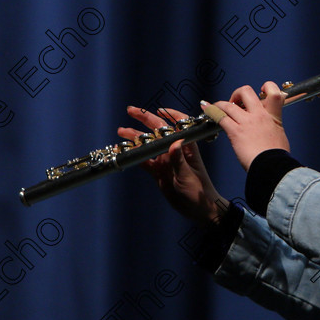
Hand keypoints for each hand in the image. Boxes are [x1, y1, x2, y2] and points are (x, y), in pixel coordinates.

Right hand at [119, 106, 227, 226]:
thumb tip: (174, 142)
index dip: (170, 115)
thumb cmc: (199, 192)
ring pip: (148, 144)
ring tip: (121, 131)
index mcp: (186, 146)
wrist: (198, 210)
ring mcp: (165, 159)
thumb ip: (179, 160)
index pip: (180, 125)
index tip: (158, 110)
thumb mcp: (187, 176)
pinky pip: (144, 160)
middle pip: (159, 131)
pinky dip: (134, 155)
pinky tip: (122, 151)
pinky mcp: (158, 171)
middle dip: (145, 120)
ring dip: (135, 137)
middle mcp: (175, 150)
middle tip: (130, 111)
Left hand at [204, 81, 289, 170]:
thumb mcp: (280, 135)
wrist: (272, 166)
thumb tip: (270, 127)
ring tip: (215, 107)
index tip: (260, 91)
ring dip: (220, 104)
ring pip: (229, 105)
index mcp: (273, 115)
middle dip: (237, 94)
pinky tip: (207, 110)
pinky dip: (211, 112)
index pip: (273, 92)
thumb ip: (273, 127)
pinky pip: (220, 117)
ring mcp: (246, 122)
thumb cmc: (277, 156)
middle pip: (246, 91)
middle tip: (235, 101)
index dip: (267, 87)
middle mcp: (259, 115)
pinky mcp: (236, 132)